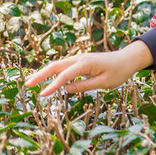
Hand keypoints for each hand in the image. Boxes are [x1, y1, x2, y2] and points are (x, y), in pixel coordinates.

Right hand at [23, 41, 152, 97]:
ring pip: (58, 65)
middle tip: (27, 84)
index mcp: (87, 63)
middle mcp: (80, 58)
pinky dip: (53, 72)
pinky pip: (64, 67)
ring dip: (44, 73)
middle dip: (40, 75)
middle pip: (56, 65)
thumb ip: (85, 86)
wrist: (128, 59)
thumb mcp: (104, 82)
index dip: (53, 85)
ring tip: (31, 82)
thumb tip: (66, 89)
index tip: (42, 95)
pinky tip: (46, 80)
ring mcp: (79, 59)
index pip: (65, 75)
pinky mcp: (80, 62)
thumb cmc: (119, 71)